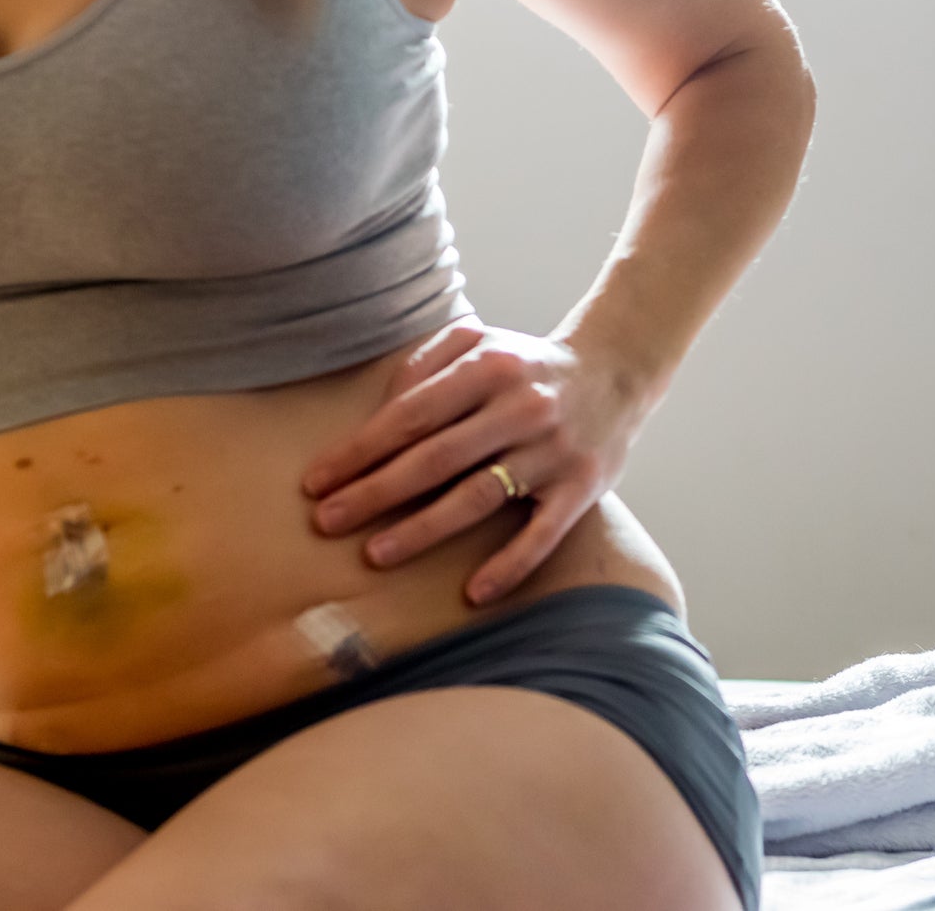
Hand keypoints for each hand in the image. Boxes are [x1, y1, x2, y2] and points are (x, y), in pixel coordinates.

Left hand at [299, 317, 642, 606]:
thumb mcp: (481, 343)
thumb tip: (380, 413)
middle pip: (435, 458)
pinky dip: (509, 564)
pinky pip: (542, 533)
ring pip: (478, 497)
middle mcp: (521, 407)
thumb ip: (427, 364)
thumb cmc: (528, 365)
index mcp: (490, 367)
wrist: (618, 369)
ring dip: (423, 529)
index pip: (411, 415)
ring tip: (375, 554)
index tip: (316, 481)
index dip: (360, 450)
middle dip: (375, 492)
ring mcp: (554, 450)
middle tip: (326, 521)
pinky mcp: (583, 486)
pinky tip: (474, 592)